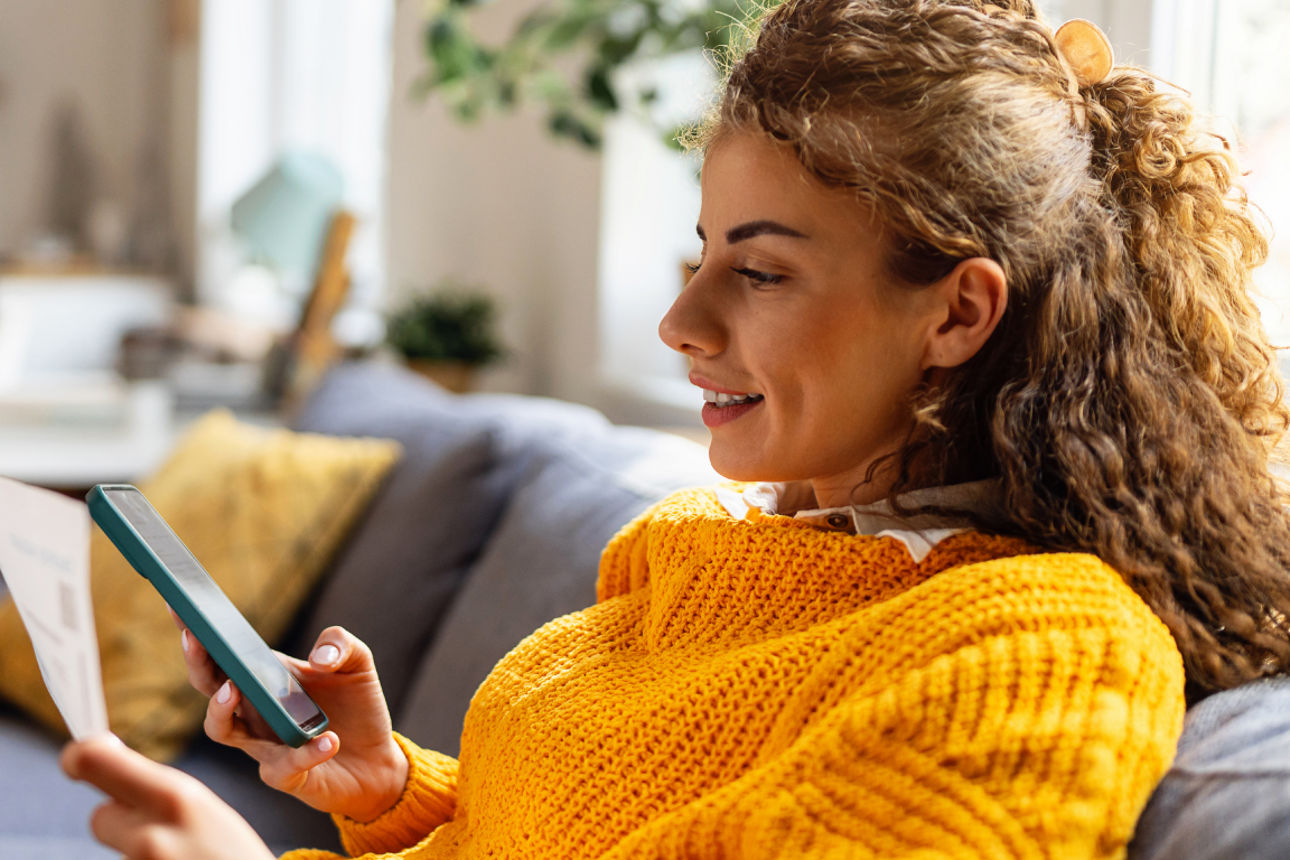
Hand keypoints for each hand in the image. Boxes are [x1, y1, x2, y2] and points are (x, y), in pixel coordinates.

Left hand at [61, 734, 273, 859]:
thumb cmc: (234, 857)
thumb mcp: (204, 810)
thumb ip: (156, 789)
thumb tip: (95, 753)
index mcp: (174, 797)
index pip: (92, 761)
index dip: (79, 756)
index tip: (81, 760)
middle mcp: (150, 835)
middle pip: (100, 817)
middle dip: (121, 822)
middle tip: (159, 832)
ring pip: (120, 852)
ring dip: (140, 856)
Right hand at [178, 618, 407, 821]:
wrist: (378, 759)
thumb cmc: (357, 706)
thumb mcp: (357, 663)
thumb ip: (341, 644)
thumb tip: (318, 658)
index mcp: (265, 678)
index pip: (223, 654)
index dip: (200, 632)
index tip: (180, 604)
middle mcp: (254, 711)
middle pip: (209, 687)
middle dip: (197, 662)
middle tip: (196, 639)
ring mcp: (265, 744)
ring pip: (222, 730)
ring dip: (220, 710)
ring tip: (234, 689)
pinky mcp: (287, 775)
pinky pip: (284, 766)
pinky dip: (305, 753)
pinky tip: (328, 739)